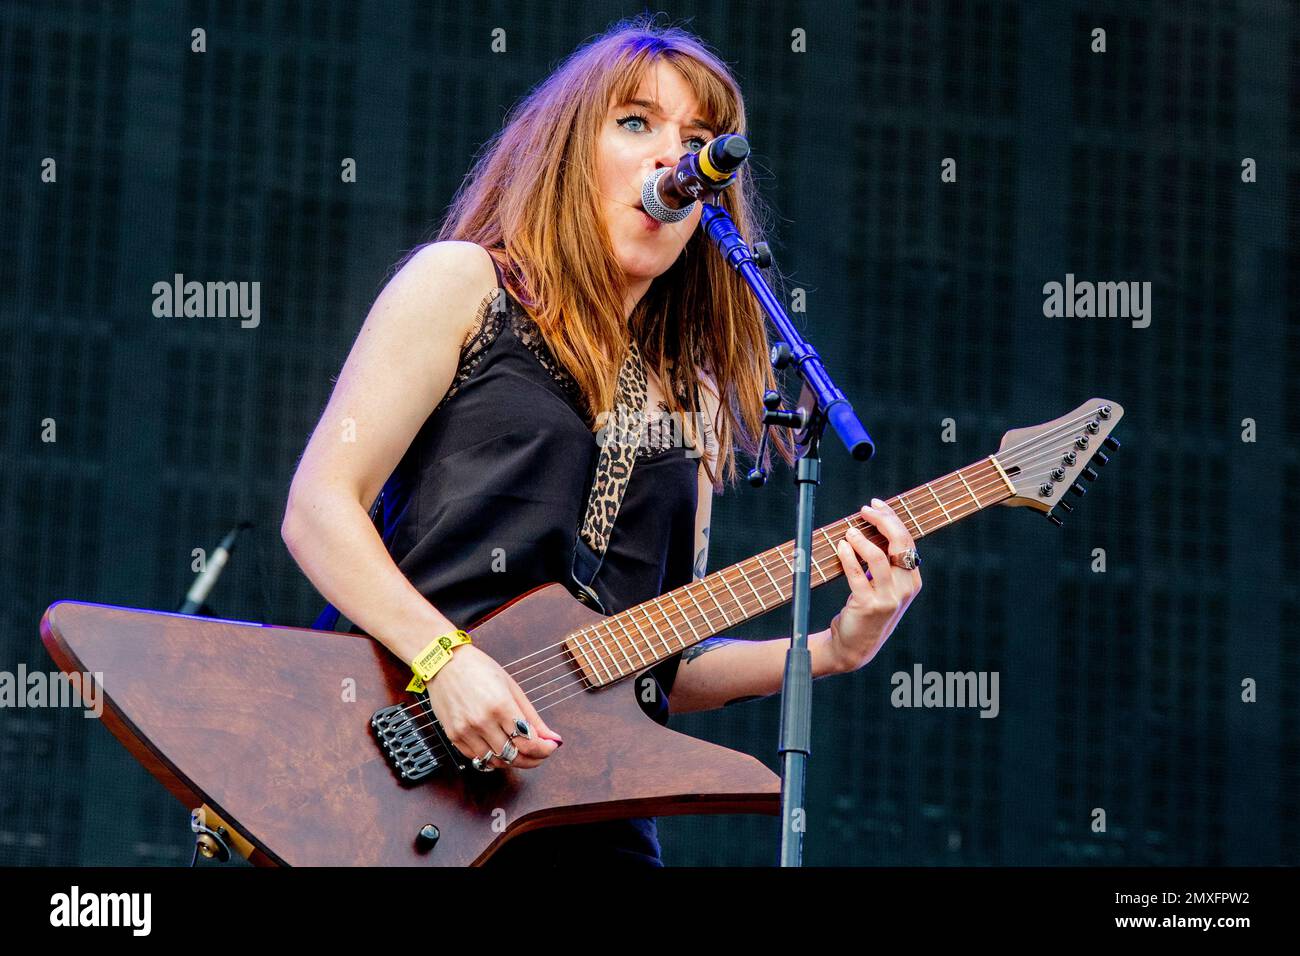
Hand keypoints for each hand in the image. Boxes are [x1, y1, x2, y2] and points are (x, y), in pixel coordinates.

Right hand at [424, 644, 562, 769]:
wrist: (445, 663)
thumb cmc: (479, 669)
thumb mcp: (512, 688)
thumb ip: (533, 717)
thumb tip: (553, 738)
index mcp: (500, 705)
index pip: (528, 742)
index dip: (544, 749)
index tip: (551, 746)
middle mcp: (481, 722)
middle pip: (514, 756)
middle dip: (533, 759)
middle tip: (541, 753)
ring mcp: (465, 731)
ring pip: (496, 761)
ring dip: (513, 761)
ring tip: (522, 751)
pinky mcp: (453, 736)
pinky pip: (477, 758)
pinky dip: (492, 758)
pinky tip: (500, 748)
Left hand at [828, 497, 922, 671]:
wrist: (855, 645)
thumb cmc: (866, 608)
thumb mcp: (883, 585)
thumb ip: (884, 561)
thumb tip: (872, 524)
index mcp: (913, 580)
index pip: (907, 541)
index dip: (892, 519)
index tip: (875, 505)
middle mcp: (906, 589)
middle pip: (899, 544)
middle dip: (882, 521)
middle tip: (864, 510)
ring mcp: (889, 598)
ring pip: (879, 557)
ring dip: (862, 539)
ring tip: (849, 531)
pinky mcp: (869, 606)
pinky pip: (857, 574)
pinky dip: (848, 556)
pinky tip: (842, 546)